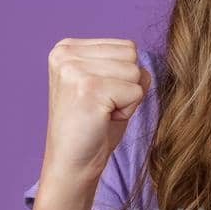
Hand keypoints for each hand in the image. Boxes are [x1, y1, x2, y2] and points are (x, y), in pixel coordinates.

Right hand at [39, 37, 150, 194]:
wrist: (72, 163)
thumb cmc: (91, 126)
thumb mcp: (104, 84)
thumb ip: (121, 64)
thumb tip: (146, 65)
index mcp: (66, 47)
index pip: (124, 46)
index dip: (122, 77)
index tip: (98, 97)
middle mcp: (65, 53)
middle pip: (131, 55)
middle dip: (126, 85)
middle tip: (102, 107)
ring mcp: (74, 69)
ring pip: (135, 72)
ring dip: (127, 98)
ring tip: (102, 112)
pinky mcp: (88, 88)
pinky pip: (135, 91)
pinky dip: (128, 110)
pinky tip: (103, 120)